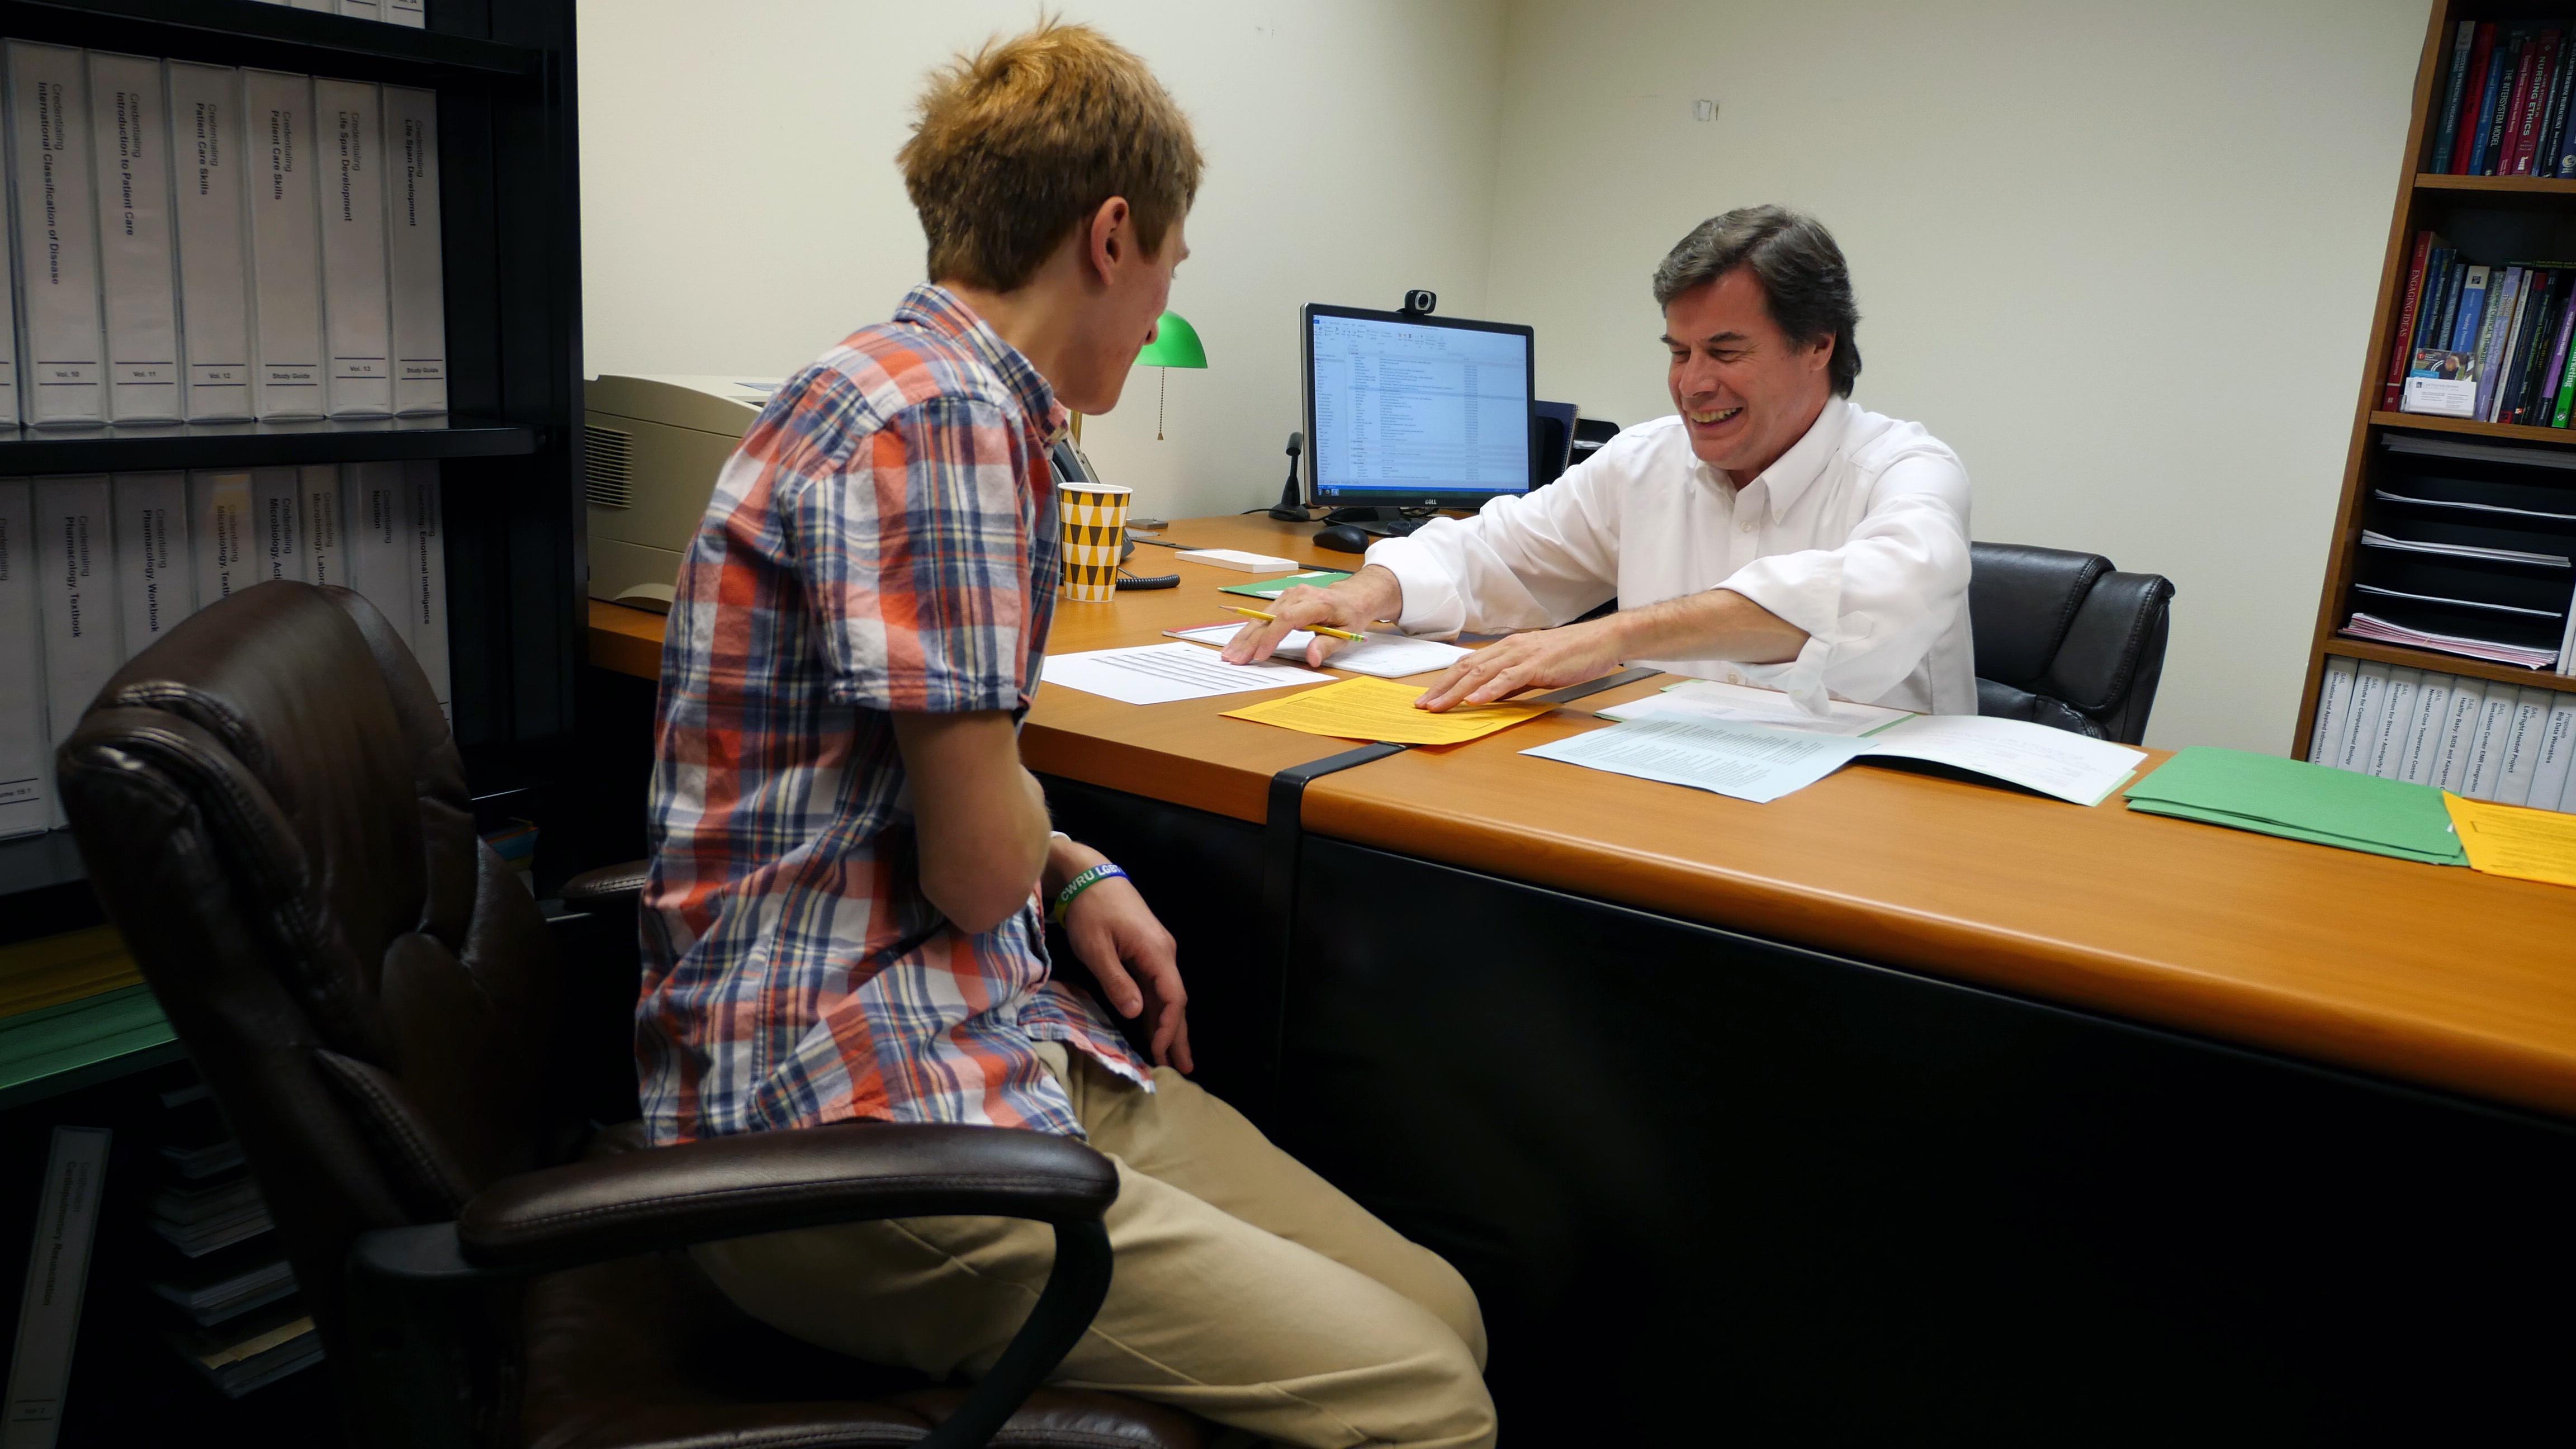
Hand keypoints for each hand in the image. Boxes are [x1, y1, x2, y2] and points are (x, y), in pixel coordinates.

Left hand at [1057, 856, 1193, 1072]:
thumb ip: (1116, 981)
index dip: (1169, 1027)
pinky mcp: (1146, 949)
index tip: (1161, 1052)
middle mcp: (1164, 953)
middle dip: (1179, 1034)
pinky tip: (1154, 1026)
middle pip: (1176, 1000)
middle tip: (1184, 1067)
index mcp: (1156, 952)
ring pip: (1167, 994)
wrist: (1089, 875)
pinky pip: (1156, 985)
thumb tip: (1136, 1013)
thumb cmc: (1090, 910)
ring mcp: (1157, 951)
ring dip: (1168, 1024)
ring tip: (1172, 1056)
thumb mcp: (1096, 948)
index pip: (1172, 997)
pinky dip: (1156, 1008)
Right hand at [1220, 565, 1404, 668]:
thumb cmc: (1350, 616)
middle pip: (1268, 617)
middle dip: (1249, 639)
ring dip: (1244, 636)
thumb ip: (1327, 646)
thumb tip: (1312, 659)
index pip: (1288, 618)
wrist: (1352, 596)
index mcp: (1318, 603)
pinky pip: (1262, 615)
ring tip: (1229, 653)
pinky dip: (1249, 630)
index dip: (1272, 637)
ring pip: (1261, 616)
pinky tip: (1237, 643)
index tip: (1260, 656)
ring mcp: (1288, 595)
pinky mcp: (1282, 599)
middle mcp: (1299, 595)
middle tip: (1233, 659)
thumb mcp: (1347, 634)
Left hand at [1415, 617, 1625, 711]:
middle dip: (1442, 687)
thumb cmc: (1573, 655)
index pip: (1468, 664)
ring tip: (1439, 706)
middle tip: (1423, 706)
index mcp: (1508, 649)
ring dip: (1457, 691)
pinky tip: (1476, 700)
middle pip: (1467, 668)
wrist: (1604, 640)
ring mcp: (1524, 655)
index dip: (1445, 680)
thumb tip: (1489, 696)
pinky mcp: (1539, 664)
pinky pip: (1509, 678)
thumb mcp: (1535, 669)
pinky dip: (1490, 689)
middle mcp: (1511, 648)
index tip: (1429, 697)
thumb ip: (1512, 681)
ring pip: (1482, 673)